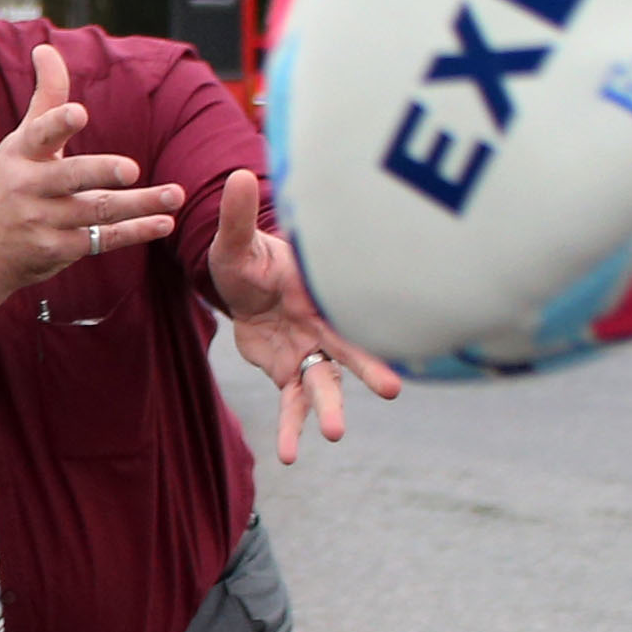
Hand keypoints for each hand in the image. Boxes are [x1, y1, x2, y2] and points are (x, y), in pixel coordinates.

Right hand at [0, 42, 188, 330]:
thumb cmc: (7, 184)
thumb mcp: (20, 142)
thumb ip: (44, 97)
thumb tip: (46, 48)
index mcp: (19, 154)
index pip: (38, 134)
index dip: (57, 123)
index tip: (78, 112)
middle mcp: (26, 188)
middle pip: (68, 177)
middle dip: (99, 172)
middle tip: (131, 169)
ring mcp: (40, 221)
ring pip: (95, 211)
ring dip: (138, 205)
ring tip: (174, 195)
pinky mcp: (55, 250)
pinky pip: (101, 240)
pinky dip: (134, 232)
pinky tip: (163, 223)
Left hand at [205, 171, 400, 462]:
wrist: (242, 281)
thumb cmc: (249, 257)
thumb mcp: (236, 241)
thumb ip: (239, 217)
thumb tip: (239, 176)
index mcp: (321, 292)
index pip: (351, 303)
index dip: (372, 313)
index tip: (395, 318)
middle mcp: (325, 324)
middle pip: (350, 348)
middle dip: (370, 366)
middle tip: (392, 389)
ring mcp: (309, 351)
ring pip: (324, 383)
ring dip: (329, 408)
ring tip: (333, 435)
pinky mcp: (286, 371)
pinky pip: (292, 402)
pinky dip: (292, 427)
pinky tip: (290, 456)